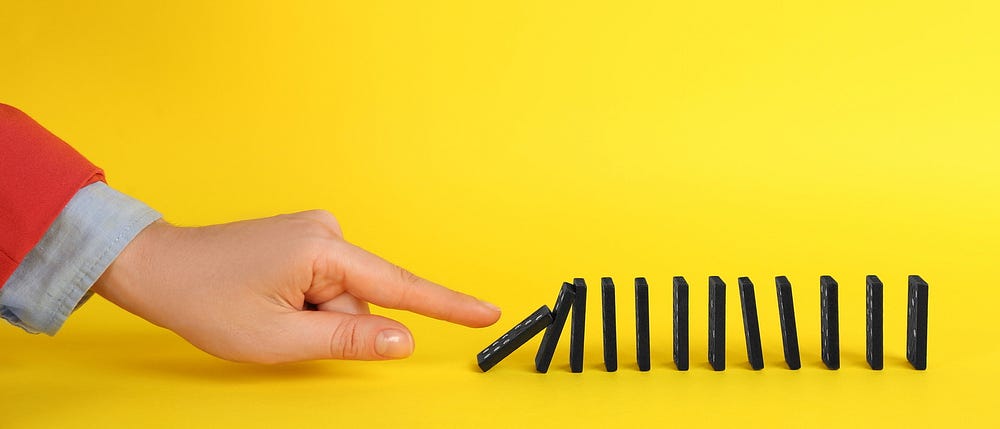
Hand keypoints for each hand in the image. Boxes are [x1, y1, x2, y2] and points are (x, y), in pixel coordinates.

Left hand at [92, 210, 500, 363]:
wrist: (158, 267)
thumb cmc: (207, 300)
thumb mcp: (280, 337)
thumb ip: (350, 338)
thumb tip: (405, 339)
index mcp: (323, 250)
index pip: (400, 287)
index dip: (448, 305)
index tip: (487, 313)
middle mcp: (327, 230)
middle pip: (362, 301)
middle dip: (332, 326)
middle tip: (279, 327)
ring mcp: (316, 232)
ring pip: (344, 296)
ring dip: (316, 317)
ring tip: (267, 311)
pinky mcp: (305, 238)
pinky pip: (328, 283)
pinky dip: (309, 303)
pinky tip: (271, 299)